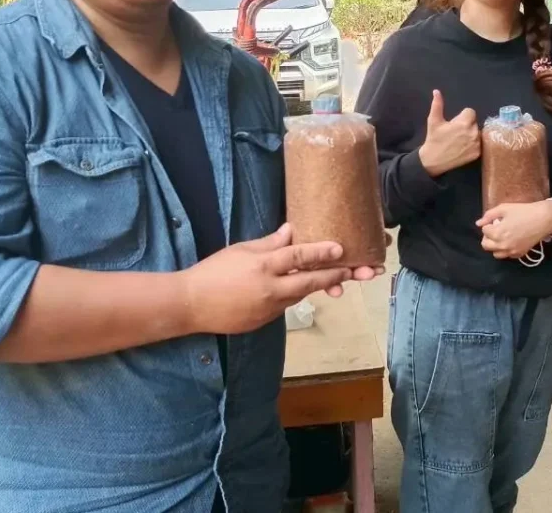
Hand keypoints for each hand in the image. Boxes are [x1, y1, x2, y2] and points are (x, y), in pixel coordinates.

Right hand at [182, 224, 380, 334]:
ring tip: (342, 280)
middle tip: (361, 272)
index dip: (321, 252)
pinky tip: (308, 288)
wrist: (191, 305)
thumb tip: (291, 230)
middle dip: (337, 276)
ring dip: (321, 286)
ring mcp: (269, 308)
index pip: (298, 257)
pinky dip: (297, 295)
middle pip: (310, 281)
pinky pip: (287, 305)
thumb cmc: (213, 271)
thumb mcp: (240, 250)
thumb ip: (269, 243)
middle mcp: (271, 289)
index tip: (341, 248)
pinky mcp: (265, 321)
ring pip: (301, 294)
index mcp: (263, 266)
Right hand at [418, 89, 480, 176]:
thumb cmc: (434, 139)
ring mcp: (477, 144)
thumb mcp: (434, 120)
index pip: (470, 112)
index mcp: (465, 122)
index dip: (462, 117)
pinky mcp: (477, 153)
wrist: (433, 160)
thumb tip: (436, 91)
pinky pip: (479, 144)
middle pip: (474, 123)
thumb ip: (437, 104)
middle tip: (456, 133)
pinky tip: (463, 148)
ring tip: (459, 141)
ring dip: (471, 135)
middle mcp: (474, 132)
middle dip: (467, 125)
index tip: (455, 124)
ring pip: (477, 133)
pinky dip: (473, 145)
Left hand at [477, 201, 551, 259]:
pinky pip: (507, 255)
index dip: (488, 224)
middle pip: (486, 245)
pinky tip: (511, 241)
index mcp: (497, 234)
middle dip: (488, 236)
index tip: (496, 220)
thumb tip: (479, 223)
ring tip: (502, 236)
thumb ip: (489, 215)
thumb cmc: (524, 211)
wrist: (543, 219)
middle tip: (495, 229)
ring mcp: (511, 251)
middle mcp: (502, 245)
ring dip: (495, 245)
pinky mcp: (520, 254)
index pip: (484, 231)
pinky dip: (506, 250)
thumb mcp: (504, 208)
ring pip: (495, 253)